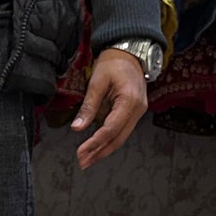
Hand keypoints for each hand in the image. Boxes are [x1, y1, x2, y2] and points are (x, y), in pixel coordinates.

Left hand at [73, 49, 147, 169]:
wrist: (129, 52)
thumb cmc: (114, 63)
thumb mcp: (97, 82)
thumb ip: (88, 106)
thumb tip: (77, 128)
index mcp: (129, 101)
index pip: (111, 129)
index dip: (95, 143)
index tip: (81, 152)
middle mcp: (137, 109)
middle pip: (118, 138)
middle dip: (99, 152)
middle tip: (83, 162)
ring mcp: (138, 112)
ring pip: (121, 137)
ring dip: (104, 149)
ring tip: (87, 159)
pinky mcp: (134, 112)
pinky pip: (122, 130)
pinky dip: (109, 140)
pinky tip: (97, 147)